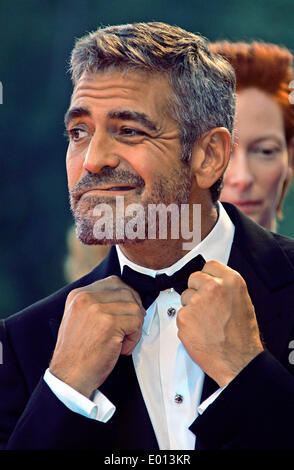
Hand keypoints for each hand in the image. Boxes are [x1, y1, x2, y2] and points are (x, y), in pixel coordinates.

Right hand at [49, 276, 144, 397]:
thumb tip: (126, 297)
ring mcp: (97, 309)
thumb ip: (97, 304)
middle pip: (127, 292)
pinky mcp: (109, 323)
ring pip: (134, 307)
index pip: (114, 282)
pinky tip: (122, 348)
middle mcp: (86, 298)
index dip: (126, 297)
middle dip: (133, 311)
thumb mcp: (80, 319)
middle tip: (128, 329)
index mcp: (78, 295)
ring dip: (135, 326)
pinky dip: (134, 338)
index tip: (126, 314)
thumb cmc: (77, 353)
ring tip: (123, 341)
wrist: (69, 377)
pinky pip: (136, 322)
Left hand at [177, 261, 263, 386]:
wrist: (238, 361)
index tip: (206, 284)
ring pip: (185, 297)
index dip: (207, 276)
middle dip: (196, 291)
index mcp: (231, 281)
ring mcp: (197, 301)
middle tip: (206, 308)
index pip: (209, 266)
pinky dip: (187, 324)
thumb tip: (211, 281)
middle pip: (193, 278)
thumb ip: (225, 288)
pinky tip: (199, 332)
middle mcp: (213, 287)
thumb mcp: (242, 301)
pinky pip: (180, 315)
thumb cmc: (242, 336)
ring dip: (191, 308)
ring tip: (206, 323)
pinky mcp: (184, 316)